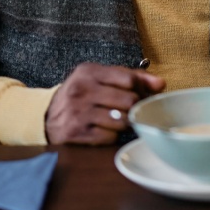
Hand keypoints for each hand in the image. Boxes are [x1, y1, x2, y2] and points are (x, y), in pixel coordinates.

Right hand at [44, 63, 163, 145]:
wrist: (47, 116)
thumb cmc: (81, 95)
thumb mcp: (99, 78)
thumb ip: (131, 77)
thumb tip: (161, 84)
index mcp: (89, 72)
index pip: (129, 79)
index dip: (141, 89)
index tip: (142, 95)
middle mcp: (81, 90)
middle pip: (128, 101)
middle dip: (135, 108)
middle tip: (133, 111)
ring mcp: (77, 113)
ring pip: (121, 121)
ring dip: (124, 124)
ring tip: (119, 121)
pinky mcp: (75, 133)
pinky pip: (109, 138)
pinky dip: (112, 136)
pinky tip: (105, 131)